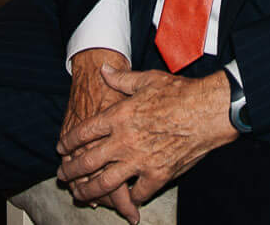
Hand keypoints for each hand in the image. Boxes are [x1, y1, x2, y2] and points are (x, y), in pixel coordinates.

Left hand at [59, 66, 235, 217]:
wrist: (208, 111)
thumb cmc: (180, 92)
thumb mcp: (147, 79)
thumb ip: (122, 78)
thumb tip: (103, 69)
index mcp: (119, 116)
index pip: (83, 132)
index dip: (68, 141)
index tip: (61, 148)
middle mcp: (124, 140)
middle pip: (87, 161)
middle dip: (71, 170)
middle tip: (62, 175)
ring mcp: (139, 160)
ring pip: (105, 183)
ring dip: (89, 191)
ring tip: (81, 194)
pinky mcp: (157, 175)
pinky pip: (137, 193)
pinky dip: (129, 198)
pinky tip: (125, 200)